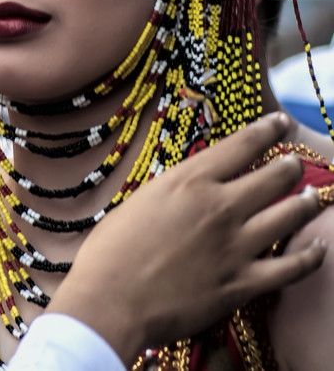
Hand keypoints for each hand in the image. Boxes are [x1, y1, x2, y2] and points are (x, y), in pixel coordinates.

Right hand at [48, 112, 326, 364]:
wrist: (110, 299)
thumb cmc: (110, 251)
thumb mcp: (141, 202)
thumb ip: (175, 192)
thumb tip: (194, 189)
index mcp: (189, 182)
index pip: (242, 145)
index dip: (267, 130)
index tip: (281, 122)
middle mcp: (220, 207)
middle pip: (275, 176)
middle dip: (290, 166)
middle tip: (294, 164)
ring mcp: (237, 245)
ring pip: (291, 214)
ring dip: (306, 202)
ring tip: (311, 198)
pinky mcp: (244, 282)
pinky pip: (294, 267)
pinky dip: (311, 255)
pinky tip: (317, 248)